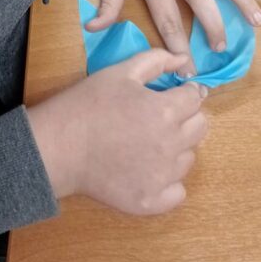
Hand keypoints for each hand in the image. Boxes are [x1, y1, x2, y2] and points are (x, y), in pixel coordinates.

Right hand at [27, 49, 207, 214]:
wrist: (60, 146)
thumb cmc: (89, 104)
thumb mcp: (121, 72)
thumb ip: (156, 61)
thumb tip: (182, 60)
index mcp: (164, 111)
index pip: (195, 99)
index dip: (184, 93)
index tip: (170, 95)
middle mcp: (170, 145)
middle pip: (200, 128)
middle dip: (186, 117)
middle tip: (159, 117)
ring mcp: (162, 177)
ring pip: (188, 158)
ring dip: (177, 148)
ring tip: (148, 142)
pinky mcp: (151, 202)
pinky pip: (178, 192)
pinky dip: (169, 182)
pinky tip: (149, 170)